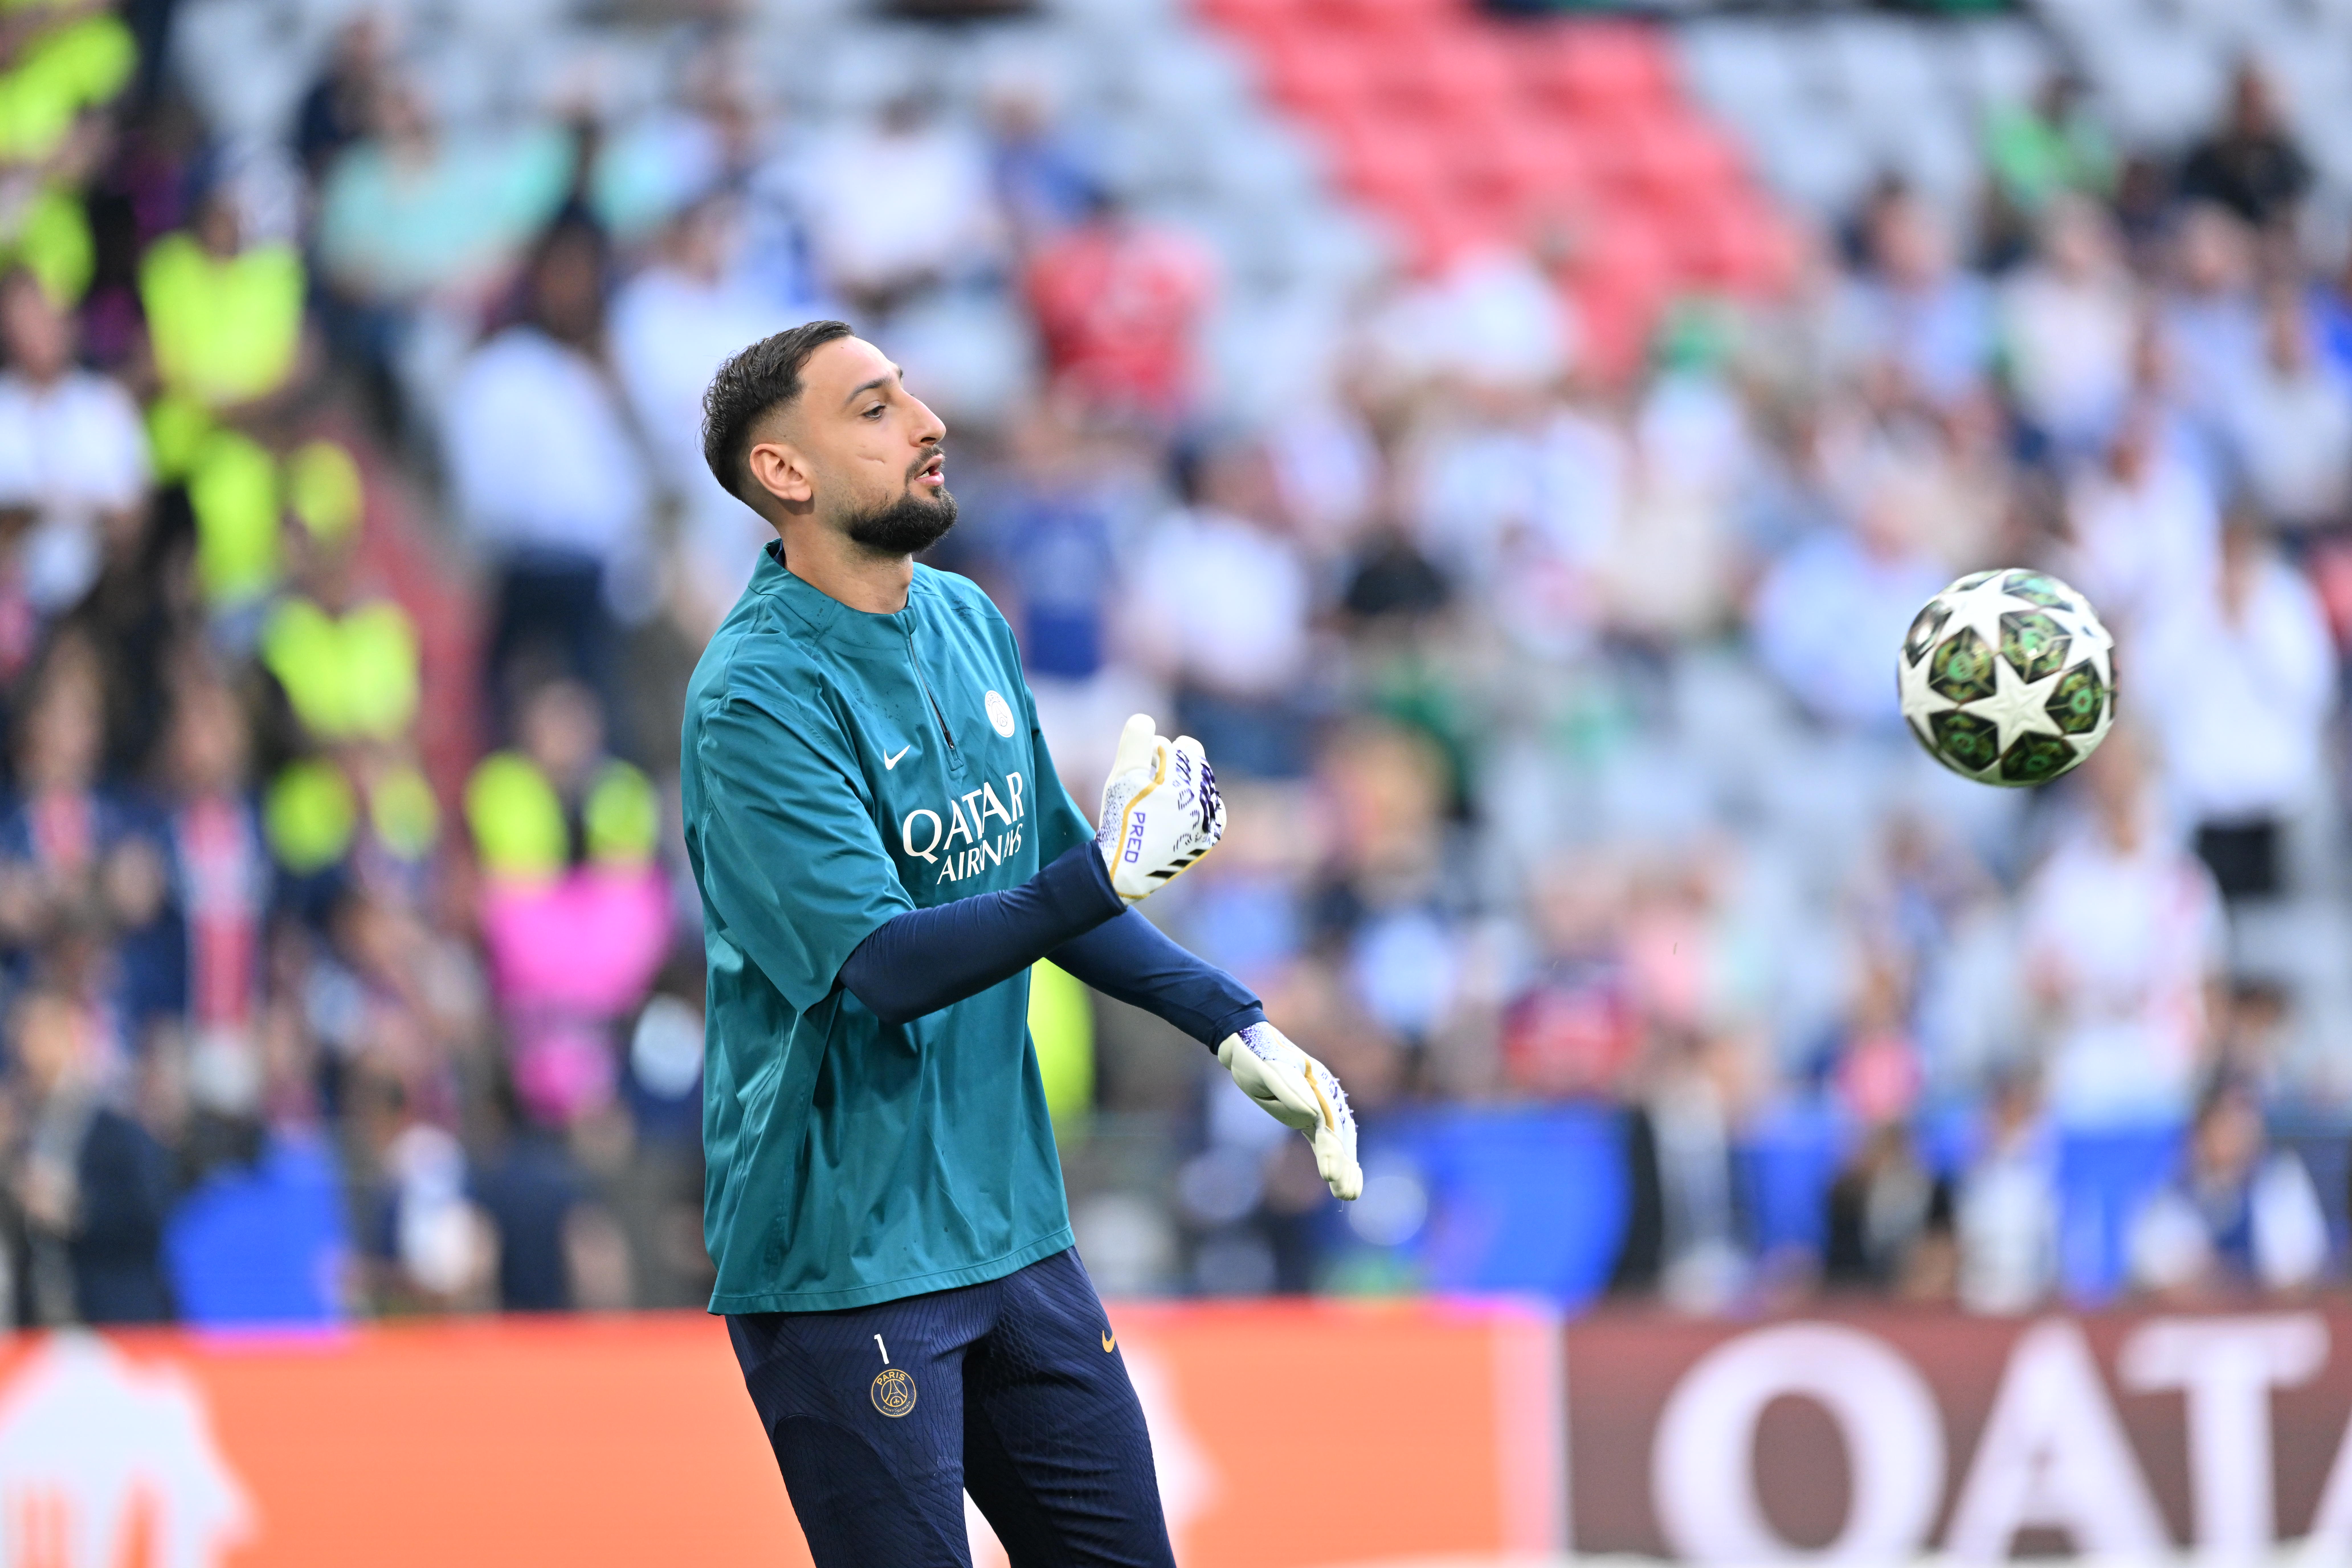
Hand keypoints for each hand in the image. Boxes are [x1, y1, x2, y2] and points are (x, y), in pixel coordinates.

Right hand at [1097, 713, 1223, 902]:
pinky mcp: (1209, 839)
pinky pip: (1210, 810)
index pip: (1182, 746)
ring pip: (1202, 786)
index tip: (1143, 770)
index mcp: (1189, 783)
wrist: (1123, 870)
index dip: (1159, 753)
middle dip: (1173, 768)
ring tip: (1158, 803)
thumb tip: (1147, 719)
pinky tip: (1173, 816)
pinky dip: (1195, 807)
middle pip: (1196, 765)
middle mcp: (1206, 803)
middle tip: (1150, 785)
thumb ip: (1136, 740)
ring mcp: (1210, 823)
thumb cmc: (1121, 819)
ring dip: (1183, 786)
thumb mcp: (1123, 774)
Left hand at [1217, 1022, 1361, 1200]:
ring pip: (1338, 1139)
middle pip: (1339, 1134)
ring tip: (1350, 1195)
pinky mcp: (1309, 1113)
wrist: (1248, 1041)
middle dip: (1344, 1165)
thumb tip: (1312, 1115)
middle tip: (1346, 1194)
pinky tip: (1341, 1179)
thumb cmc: (1255, 1054)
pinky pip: (1326, 1139)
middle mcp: (1324, 1095)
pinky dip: (1335, 1158)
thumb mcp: (1267, 1070)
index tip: (1328, 1175)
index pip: (1327, 1123)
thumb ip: (1288, 1091)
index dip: (1330, 1150)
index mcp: (1316, 1084)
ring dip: (1345, 1167)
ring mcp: (1319, 1104)